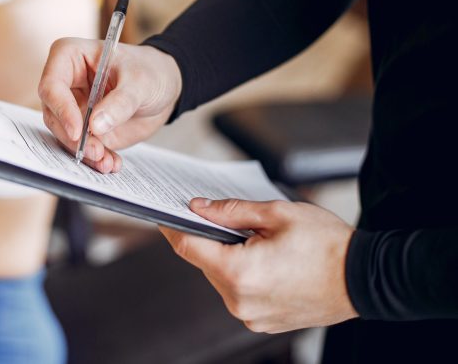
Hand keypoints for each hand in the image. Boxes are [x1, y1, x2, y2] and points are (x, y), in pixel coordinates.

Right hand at [38, 38, 182, 172]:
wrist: (166, 87)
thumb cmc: (150, 70)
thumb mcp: (140, 82)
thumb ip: (120, 102)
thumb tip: (95, 125)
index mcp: (70, 57)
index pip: (52, 84)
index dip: (62, 109)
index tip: (79, 131)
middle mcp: (66, 83)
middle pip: (54, 114)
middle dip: (73, 138)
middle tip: (96, 151)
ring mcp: (74, 107)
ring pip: (65, 134)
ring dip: (84, 152)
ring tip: (106, 161)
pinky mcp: (85, 128)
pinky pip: (82, 147)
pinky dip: (94, 159)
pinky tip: (111, 163)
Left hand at [161, 198, 357, 332]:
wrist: (368, 279)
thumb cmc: (328, 244)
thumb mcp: (277, 213)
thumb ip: (230, 210)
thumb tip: (197, 208)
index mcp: (239, 273)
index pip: (187, 247)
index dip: (172, 226)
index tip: (162, 213)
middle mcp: (239, 301)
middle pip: (205, 262)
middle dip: (211, 238)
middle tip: (229, 219)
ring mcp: (251, 316)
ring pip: (221, 278)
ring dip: (229, 258)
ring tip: (258, 242)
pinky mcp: (262, 322)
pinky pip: (239, 293)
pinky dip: (244, 275)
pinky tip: (267, 261)